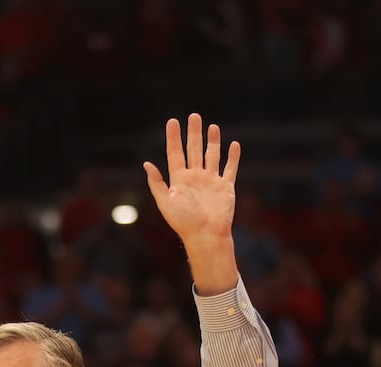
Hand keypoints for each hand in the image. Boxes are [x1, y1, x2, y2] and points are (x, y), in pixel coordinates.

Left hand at [143, 114, 240, 291]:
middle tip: (194, 116)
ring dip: (212, 141)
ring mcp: (211, 181)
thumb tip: (146, 164)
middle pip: (194, 150)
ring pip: (212, 155)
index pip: (175, 153)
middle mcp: (195, 177)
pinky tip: (234, 145)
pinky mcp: (225, 187)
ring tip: (212, 126)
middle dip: (193, 133)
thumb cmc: (183, 222)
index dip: (173, 137)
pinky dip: (233, 157)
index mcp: (179, 180)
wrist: (205, 235)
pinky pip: (230, 168)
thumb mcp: (165, 202)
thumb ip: (156, 183)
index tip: (172, 122)